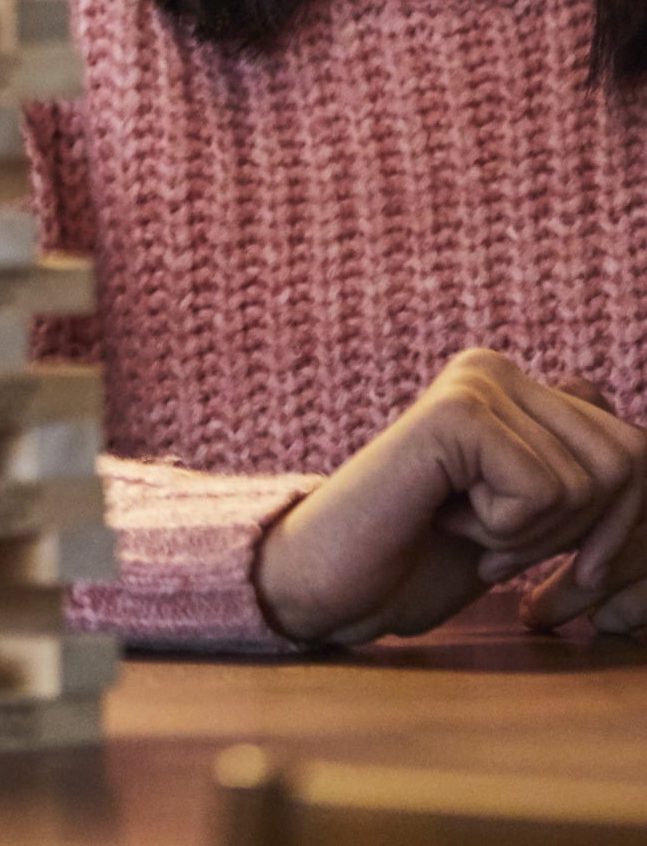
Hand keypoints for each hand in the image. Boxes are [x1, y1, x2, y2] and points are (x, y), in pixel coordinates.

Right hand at [253, 350, 646, 644]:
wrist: (330, 579)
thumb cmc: (421, 555)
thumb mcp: (519, 514)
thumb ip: (559, 456)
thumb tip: (593, 387)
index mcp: (510, 382)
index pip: (633, 451)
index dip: (612, 530)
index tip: (548, 560)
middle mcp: (493, 366)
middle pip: (624, 464)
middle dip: (576, 534)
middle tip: (494, 542)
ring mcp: (472, 383)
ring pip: (585, 484)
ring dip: (530, 536)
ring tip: (462, 526)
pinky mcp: (454, 415)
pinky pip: (542, 492)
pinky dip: (503, 532)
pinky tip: (443, 517)